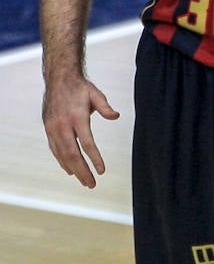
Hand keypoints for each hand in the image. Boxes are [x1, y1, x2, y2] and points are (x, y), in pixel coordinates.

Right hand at [43, 73, 119, 188]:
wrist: (58, 79)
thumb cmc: (80, 88)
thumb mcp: (96, 94)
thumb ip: (105, 107)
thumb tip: (116, 116)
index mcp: (76, 117)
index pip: (86, 143)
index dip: (94, 158)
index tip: (102, 170)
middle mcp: (62, 125)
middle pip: (72, 154)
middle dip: (82, 171)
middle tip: (92, 184)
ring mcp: (53, 128)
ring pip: (62, 155)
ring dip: (73, 169)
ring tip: (84, 181)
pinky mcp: (48, 129)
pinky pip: (55, 150)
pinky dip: (62, 161)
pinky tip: (70, 170)